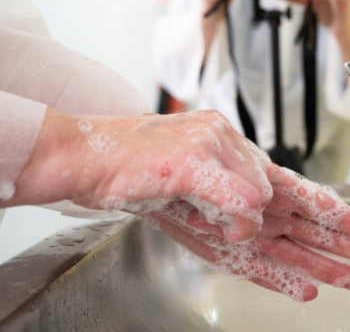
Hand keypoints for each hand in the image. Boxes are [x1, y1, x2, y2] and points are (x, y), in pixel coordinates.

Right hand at [9, 109, 271, 242]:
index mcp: (216, 126)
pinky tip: (206, 224)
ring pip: (259, 195)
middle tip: (212, 220)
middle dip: (246, 211)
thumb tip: (245, 202)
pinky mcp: (194, 163)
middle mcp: (218, 129)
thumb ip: (214, 175)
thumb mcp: (178, 162)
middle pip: (265, 182)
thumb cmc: (121, 165)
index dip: (248, 199)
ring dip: (237, 220)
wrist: (81, 156)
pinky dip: (233, 224)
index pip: (261, 168)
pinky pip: (241, 202)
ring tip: (201, 219)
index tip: (228, 214)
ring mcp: (208, 142)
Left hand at [146, 164, 349, 301]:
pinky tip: (308, 288)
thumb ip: (233, 184)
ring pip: (293, 249)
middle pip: (314, 227)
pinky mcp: (218, 246)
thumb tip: (257, 210)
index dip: (347, 217)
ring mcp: (239, 226)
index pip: (313, 198)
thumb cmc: (152, 151)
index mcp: (257, 174)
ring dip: (325, 264)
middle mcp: (255, 202)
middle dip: (349, 244)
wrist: (106, 167)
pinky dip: (283, 277)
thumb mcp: (195, 155)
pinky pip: (259, 267)